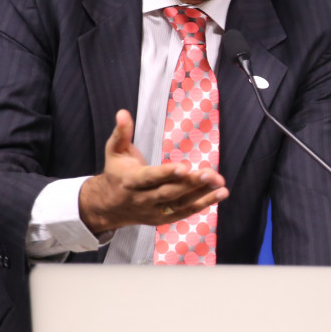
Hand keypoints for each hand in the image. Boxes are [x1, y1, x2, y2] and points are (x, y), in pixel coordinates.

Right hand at [78, 109, 228, 233]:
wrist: (109, 207)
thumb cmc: (117, 173)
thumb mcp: (114, 151)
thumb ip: (121, 133)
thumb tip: (123, 113)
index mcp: (130, 182)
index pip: (149, 178)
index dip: (166, 174)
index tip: (184, 167)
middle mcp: (142, 199)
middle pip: (169, 193)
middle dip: (190, 184)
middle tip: (210, 174)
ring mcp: (154, 211)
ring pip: (180, 204)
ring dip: (202, 195)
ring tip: (221, 184)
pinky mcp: (164, 218)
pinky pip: (186, 212)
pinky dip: (204, 203)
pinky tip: (220, 194)